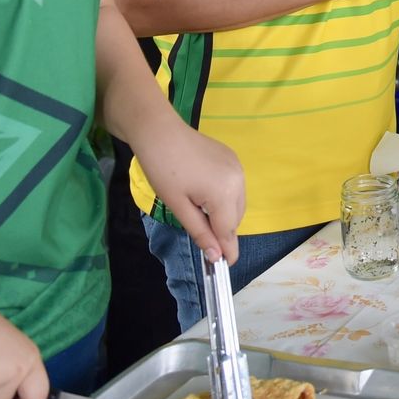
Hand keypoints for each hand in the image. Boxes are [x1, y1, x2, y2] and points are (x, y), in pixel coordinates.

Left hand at [133, 119, 244, 266]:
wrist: (159, 131)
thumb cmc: (163, 170)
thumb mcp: (178, 206)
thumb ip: (201, 232)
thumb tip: (217, 256)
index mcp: (225, 194)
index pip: (229, 230)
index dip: (227, 250)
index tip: (223, 267)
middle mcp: (238, 180)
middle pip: (235, 218)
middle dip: (222, 231)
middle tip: (202, 236)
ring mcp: (237, 167)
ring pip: (237, 203)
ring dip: (224, 213)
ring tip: (199, 211)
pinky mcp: (232, 158)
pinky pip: (234, 186)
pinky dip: (224, 197)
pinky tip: (204, 193)